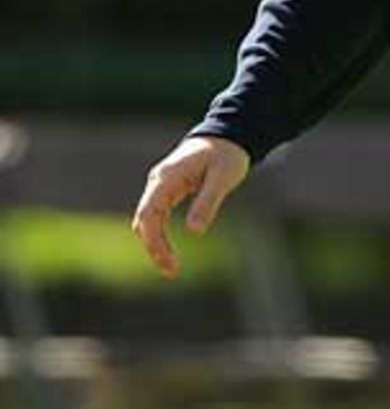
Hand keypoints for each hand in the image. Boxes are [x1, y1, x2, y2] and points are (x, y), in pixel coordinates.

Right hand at [131, 135, 249, 278]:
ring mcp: (160, 186)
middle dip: (153, 248)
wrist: (225, 136)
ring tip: (171, 269)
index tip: (169, 262)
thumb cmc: (226, 155)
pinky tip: (168, 252)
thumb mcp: (223, 178)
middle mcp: (158, 182)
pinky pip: (156, 216)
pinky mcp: (167, 190)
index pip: (149, 214)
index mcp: (167, 178)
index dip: (155, 241)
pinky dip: (159, 235)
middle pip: (143, 220)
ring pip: (147, 220)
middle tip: (171, 272)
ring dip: (154, 244)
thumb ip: (208, 202)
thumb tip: (194, 231)